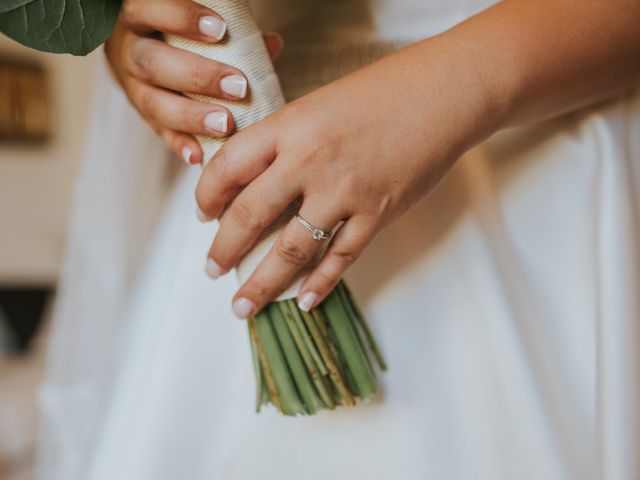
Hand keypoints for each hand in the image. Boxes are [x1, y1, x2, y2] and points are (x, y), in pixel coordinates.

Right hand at [104, 0, 282, 164]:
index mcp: (138, 18)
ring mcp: (131, 86)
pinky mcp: (142, 115)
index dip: (180, 18)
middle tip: (238, 86)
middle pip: (152, 63)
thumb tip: (272, 43)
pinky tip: (199, 155)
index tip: (221, 29)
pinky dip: (180, 144)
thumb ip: (229, 31)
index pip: (146, 9)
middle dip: (197, 76)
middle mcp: (127, 51)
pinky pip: (158, 132)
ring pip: (152, 103)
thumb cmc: (181, 33)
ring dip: (191, 116)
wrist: (150, 52)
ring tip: (226, 124)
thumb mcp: (198, 24)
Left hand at [195, 39, 502, 317]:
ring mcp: (344, 193)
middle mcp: (309, 162)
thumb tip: (255, 178)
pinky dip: (319, 284)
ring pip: (291, 250)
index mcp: (289, 126)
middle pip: (250, 216)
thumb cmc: (382, 91)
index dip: (206, 195)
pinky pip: (340, 258)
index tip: (202, 215)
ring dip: (261, 284)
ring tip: (242, 306)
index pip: (228, 167)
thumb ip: (286, 140)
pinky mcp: (377, 215)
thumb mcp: (319, 103)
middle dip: (224, 250)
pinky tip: (303, 301)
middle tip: (212, 270)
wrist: (444, 94)